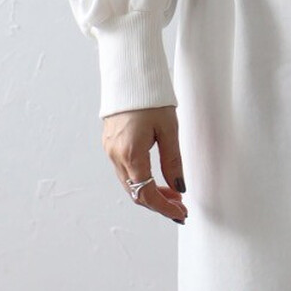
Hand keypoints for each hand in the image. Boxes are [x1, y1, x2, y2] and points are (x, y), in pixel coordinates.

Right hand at [102, 106, 186, 222]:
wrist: (129, 76)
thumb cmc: (150, 99)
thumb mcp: (169, 130)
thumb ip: (173, 162)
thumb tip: (179, 187)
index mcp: (131, 154)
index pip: (147, 193)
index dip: (165, 208)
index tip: (181, 214)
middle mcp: (116, 155)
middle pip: (136, 193)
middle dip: (159, 204)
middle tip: (180, 208)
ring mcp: (110, 150)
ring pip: (130, 184)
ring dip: (150, 192)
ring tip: (173, 194)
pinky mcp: (110, 144)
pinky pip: (125, 171)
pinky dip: (141, 180)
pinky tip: (157, 179)